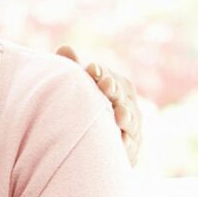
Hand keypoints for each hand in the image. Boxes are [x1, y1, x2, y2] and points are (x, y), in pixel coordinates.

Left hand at [56, 45, 142, 165]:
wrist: (85, 149)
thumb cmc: (80, 112)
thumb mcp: (75, 91)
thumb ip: (72, 70)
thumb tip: (64, 48)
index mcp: (113, 90)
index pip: (111, 78)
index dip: (102, 72)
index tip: (90, 68)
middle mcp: (126, 106)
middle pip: (124, 95)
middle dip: (115, 90)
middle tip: (105, 86)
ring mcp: (130, 127)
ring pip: (133, 119)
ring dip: (126, 115)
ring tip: (119, 114)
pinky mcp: (131, 148)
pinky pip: (133, 145)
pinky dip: (128, 143)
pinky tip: (122, 142)